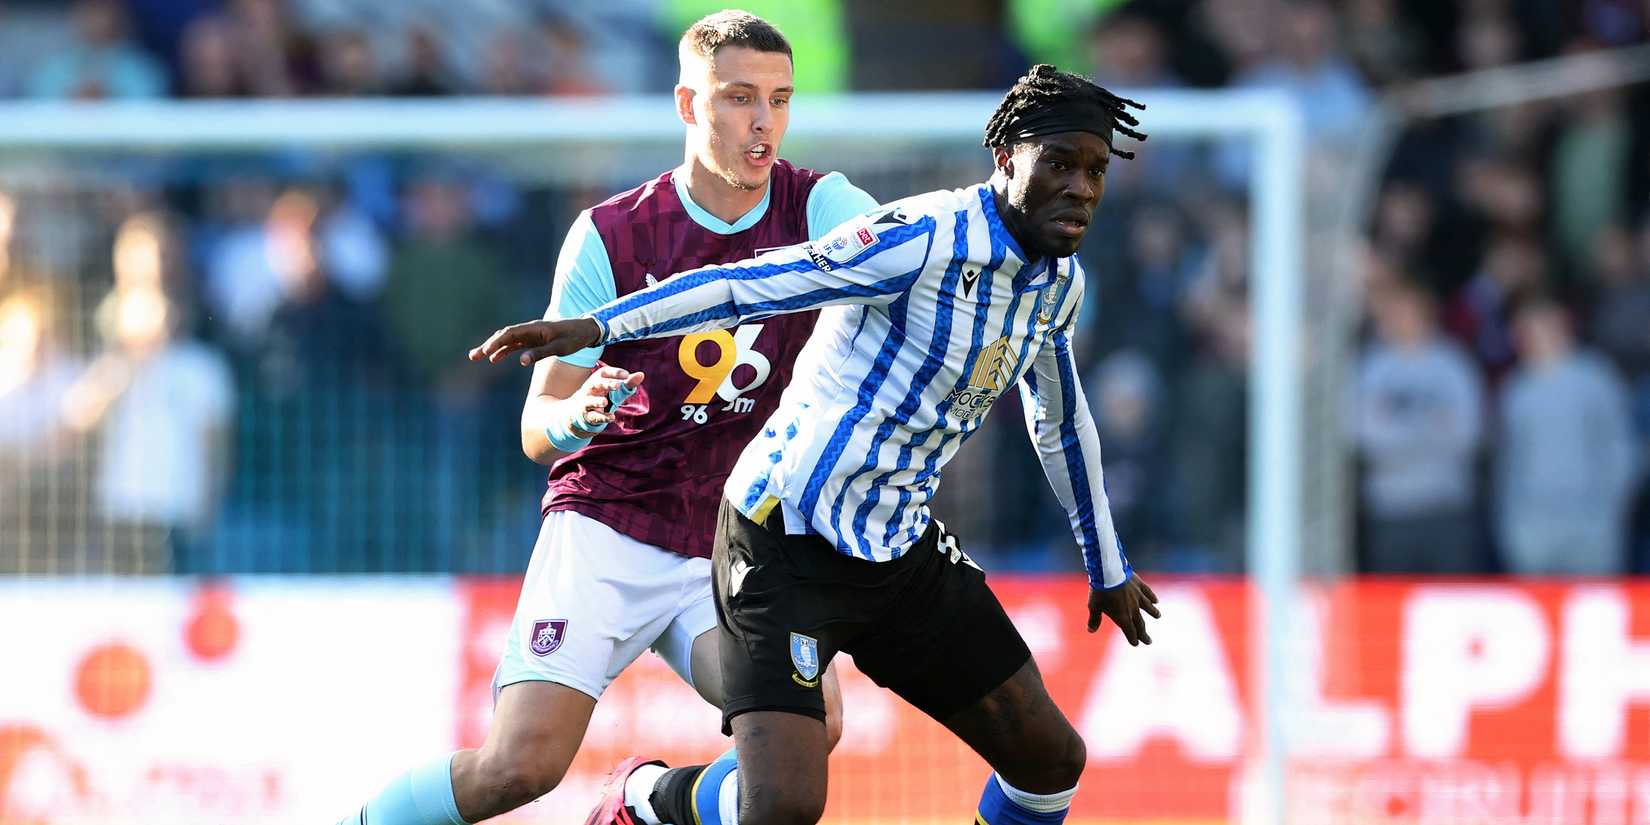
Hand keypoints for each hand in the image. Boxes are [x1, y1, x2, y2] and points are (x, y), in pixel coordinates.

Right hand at [468, 318, 602, 365]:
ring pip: (507, 340)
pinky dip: (504, 350)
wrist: (587, 330)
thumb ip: (540, 354)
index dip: (495, 343)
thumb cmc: (575, 338)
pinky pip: (515, 344)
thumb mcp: (559, 348)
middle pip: (504, 336)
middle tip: (473, 356)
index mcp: (534, 328)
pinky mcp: (534, 339)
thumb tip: (521, 361)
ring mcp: (531, 334)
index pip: (509, 334)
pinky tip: (495, 358)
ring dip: (493, 348)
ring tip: (478, 356)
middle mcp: (530, 329)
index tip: (485, 353)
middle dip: (488, 345)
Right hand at [567, 367, 644, 433]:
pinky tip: (611, 418)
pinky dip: (602, 417)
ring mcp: (587, 402)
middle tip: (618, 385)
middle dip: (606, 384)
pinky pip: (594, 416)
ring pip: (589, 401)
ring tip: (605, 402)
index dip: (614, 372)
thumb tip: (642, 374)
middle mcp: (590, 389)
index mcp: (598, 379)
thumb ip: (628, 382)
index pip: (604, 372)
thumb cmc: (602, 394)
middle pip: (596, 384)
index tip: (626, 375)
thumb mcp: (615, 388)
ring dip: (597, 401)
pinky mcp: (587, 415)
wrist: (581, 410)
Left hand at [1087, 573, 1159, 645]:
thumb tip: (1090, 631)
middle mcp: (1133, 609)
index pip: (1130, 631)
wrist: (1108, 572)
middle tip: (1148, 641)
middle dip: (1143, 634)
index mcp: (1122, 616)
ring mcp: (1138, 596)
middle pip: (1140, 623)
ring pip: (1148, 607)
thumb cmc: (1100, 591)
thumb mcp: (1094, 606)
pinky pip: (1148, 592)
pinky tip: (1156, 600)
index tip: (1136, 643)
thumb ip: (1094, 619)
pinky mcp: (1139, 585)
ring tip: (1158, 616)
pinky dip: (1152, 597)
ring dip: (1153, 612)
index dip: (1133, 639)